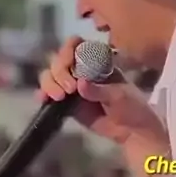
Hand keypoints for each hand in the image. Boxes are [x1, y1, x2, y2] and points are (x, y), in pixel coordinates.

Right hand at [38, 36, 168, 159]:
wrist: (132, 131)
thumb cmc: (131, 107)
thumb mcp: (120, 97)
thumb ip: (99, 91)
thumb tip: (80, 84)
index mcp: (97, 61)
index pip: (76, 45)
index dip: (68, 51)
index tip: (70, 65)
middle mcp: (82, 69)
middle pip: (59, 59)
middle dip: (59, 71)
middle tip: (69, 89)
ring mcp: (73, 85)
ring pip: (51, 75)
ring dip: (50, 83)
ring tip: (59, 97)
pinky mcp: (67, 102)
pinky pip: (49, 94)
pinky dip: (43, 93)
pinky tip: (43, 99)